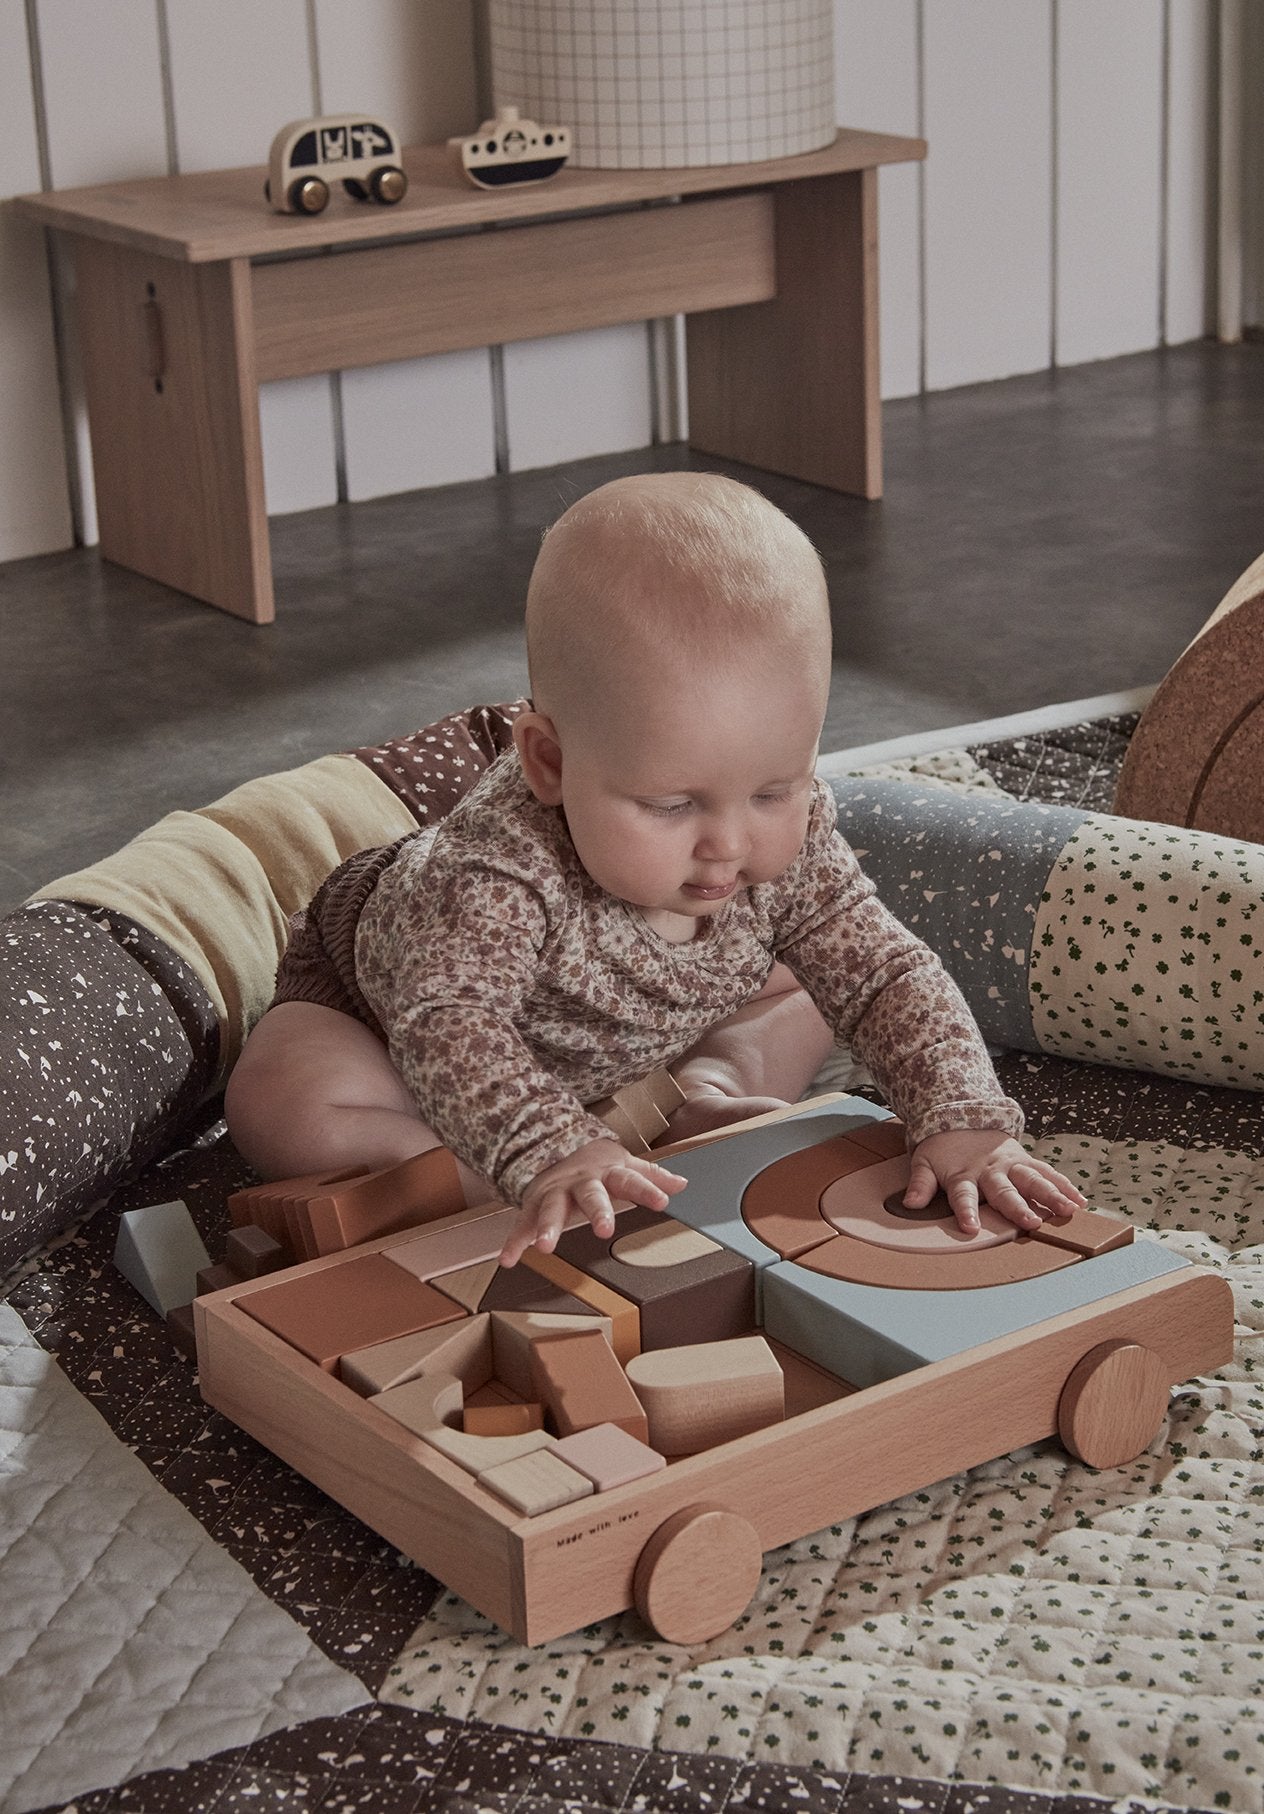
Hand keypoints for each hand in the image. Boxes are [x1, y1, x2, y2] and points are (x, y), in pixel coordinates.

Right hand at [498, 1137, 686, 1266]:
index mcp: (607, 1172)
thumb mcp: (626, 1166)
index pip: (630, 1180)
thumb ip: (652, 1177)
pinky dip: (514, 1242)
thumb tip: (682, 1184)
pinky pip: (521, 1223)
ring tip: (545, 1247)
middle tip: (604, 1228)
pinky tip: (508, 1259)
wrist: (557, 1148)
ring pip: (551, 1208)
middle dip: (596, 1210)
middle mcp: (581, 1181)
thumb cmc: (599, 1166)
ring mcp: (555, 1192)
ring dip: (548, 1227)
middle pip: (589, 1194)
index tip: (663, 1201)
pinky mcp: (533, 1205)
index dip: (646, 1190)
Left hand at [906, 1130, 1086, 1235]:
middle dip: (1018, 1206)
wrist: (960, 1118)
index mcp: (963, 1174)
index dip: (966, 1210)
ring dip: (1050, 1195)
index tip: (970, 1227)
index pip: (963, 1194)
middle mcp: (990, 1170)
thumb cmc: (941, 1149)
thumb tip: (909, 1204)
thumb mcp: (923, 1161)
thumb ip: (920, 1183)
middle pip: (1005, 1190)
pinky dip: (1064, 1185)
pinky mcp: (1025, 1160)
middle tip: (1031, 1223)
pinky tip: (1080, 1201)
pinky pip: (1047, 1172)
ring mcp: (1010, 1164)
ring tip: (1068, 1211)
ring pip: (1033, 1180)